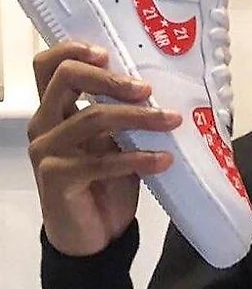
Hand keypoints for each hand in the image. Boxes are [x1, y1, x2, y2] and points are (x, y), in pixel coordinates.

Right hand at [28, 42, 181, 256]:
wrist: (92, 238)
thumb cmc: (103, 186)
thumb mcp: (113, 144)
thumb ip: (119, 116)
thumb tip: (156, 89)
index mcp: (53, 111)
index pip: (48, 65)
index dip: (73, 50)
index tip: (109, 53)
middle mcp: (43, 125)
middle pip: (65, 78)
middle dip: (110, 78)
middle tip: (146, 88)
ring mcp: (46, 151)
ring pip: (93, 117)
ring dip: (140, 117)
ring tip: (171, 121)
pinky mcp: (57, 178)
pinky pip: (102, 161)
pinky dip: (138, 158)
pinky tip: (163, 159)